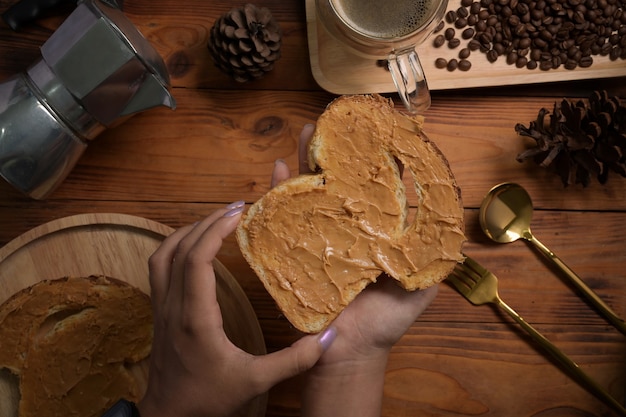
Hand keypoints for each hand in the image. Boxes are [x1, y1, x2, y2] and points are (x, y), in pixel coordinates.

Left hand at [138, 203, 334, 416]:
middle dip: (207, 222)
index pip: (197, 259)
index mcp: (196, 317)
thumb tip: (328, 338)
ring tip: (215, 220)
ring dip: (187, 231)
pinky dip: (176, 247)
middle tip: (236, 208)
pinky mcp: (159, 312)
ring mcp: (161, 308)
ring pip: (163, 255)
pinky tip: (195, 246)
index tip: (239, 213)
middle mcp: (173, 306)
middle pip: (180, 249)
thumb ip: (293, 360)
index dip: (216, 230)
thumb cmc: (208, 399)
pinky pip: (160, 267)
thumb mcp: (255, 382)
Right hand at [273, 124, 437, 416]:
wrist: (349, 348)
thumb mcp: (419, 288)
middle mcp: (346, 225)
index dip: (375, 160)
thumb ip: (434, 261)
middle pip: (341, 180)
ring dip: (308, 159)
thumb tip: (455, 231)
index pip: (375, 187)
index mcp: (375, 230)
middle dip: (337, 150)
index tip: (376, 132)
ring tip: (308, 131)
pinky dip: (278, 191)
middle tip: (335, 121)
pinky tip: (279, 168)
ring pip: (313, 189)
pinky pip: (284, 215)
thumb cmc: (385, 321)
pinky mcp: (295, 247)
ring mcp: (319, 233)